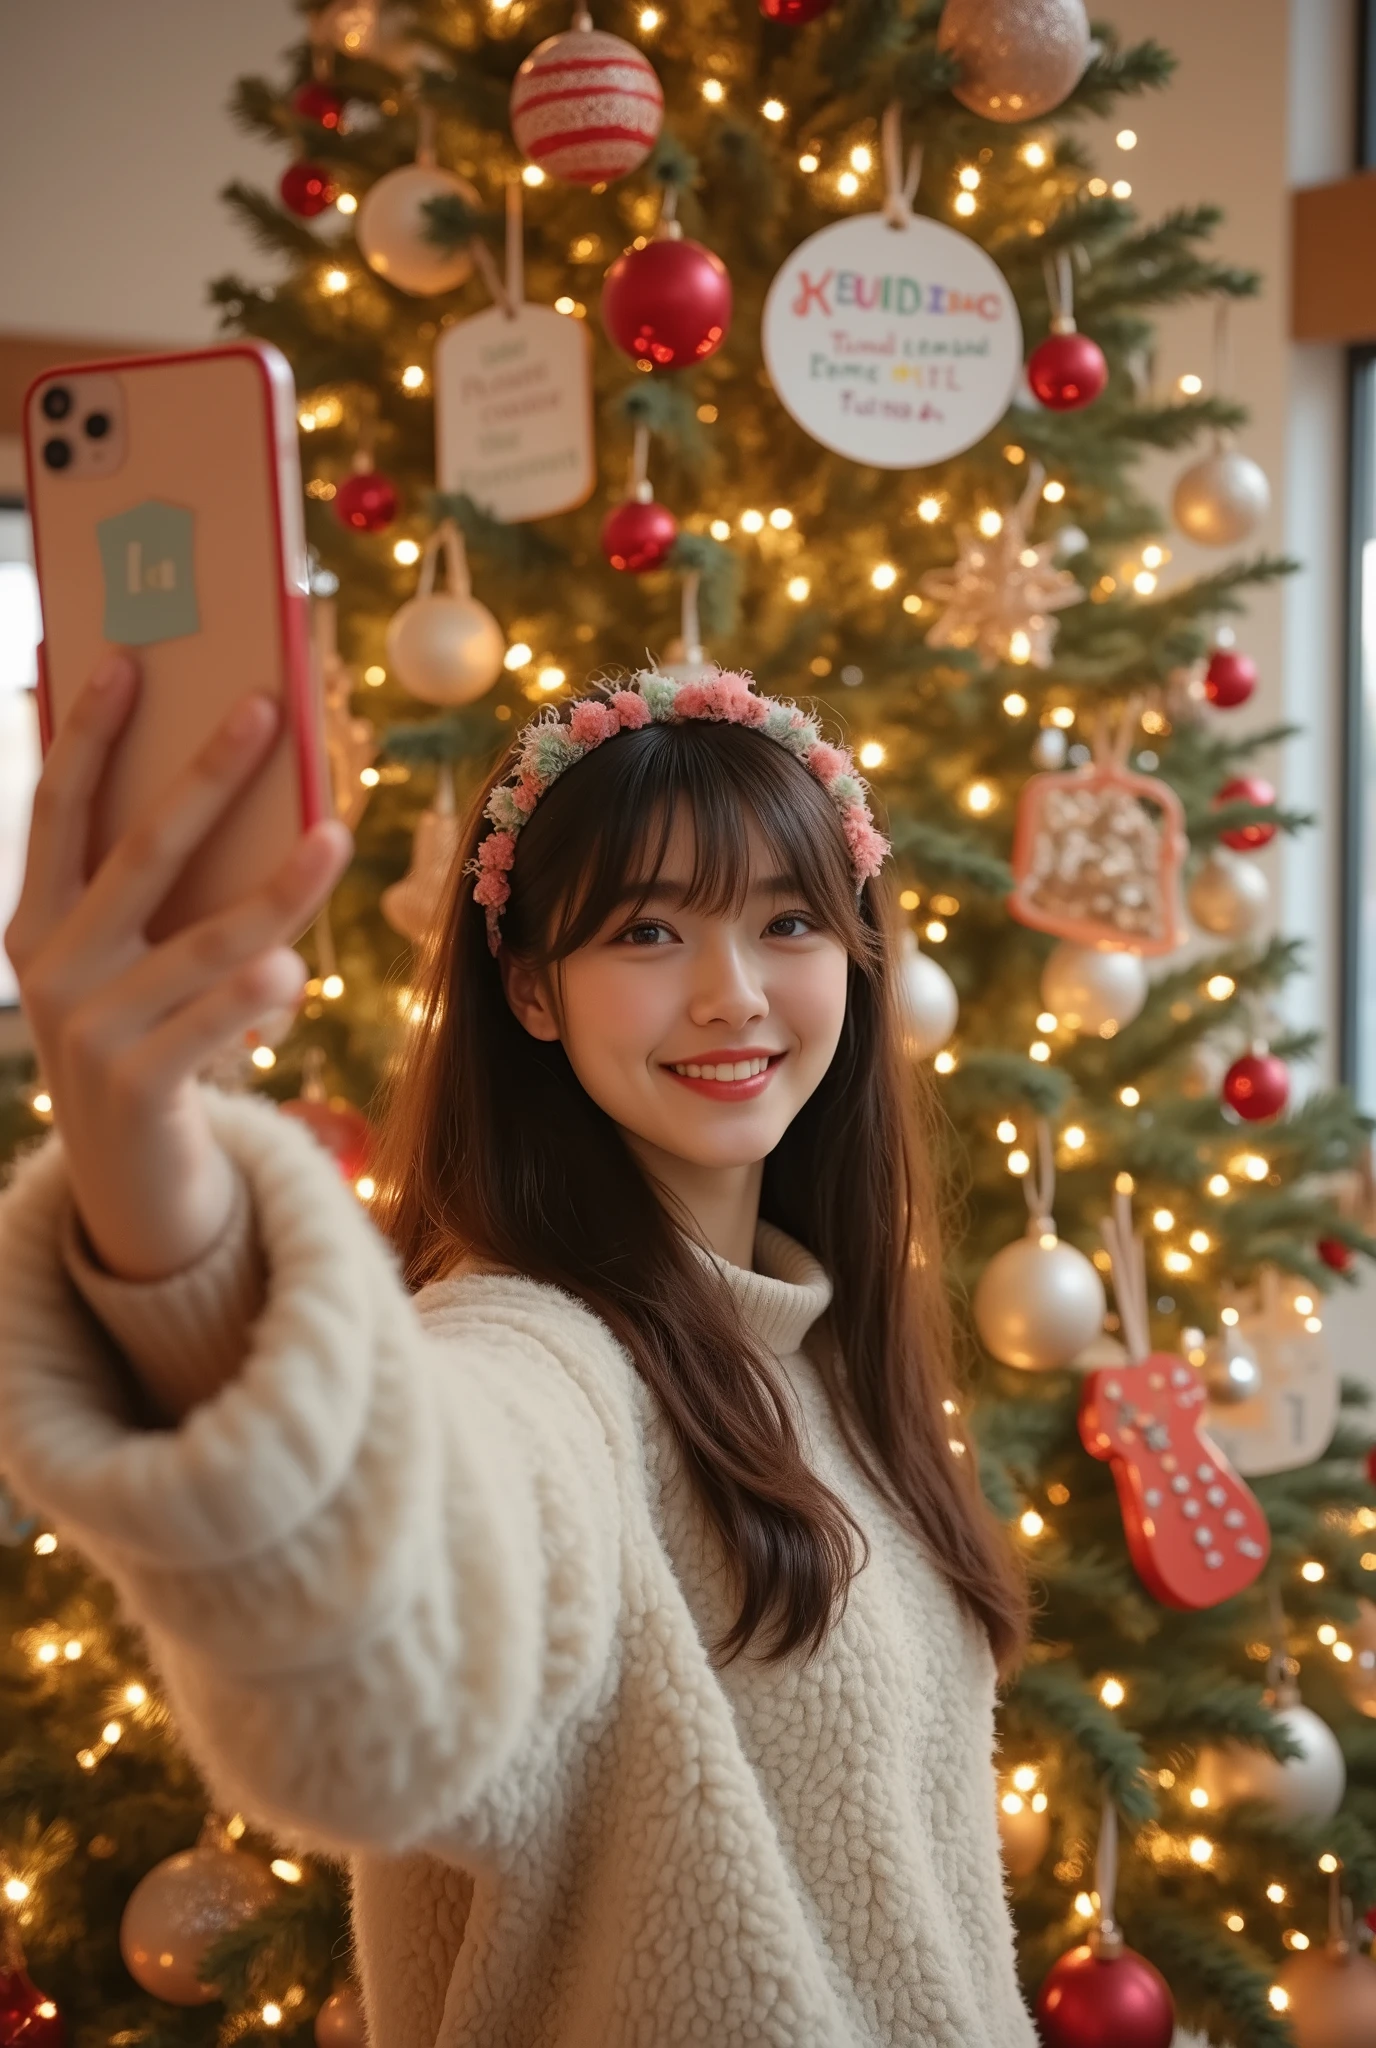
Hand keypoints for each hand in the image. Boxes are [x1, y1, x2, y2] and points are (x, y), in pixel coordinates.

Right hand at [5, 653, 352, 1281]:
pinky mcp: (135, 1084)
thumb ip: (163, 898)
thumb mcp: (134, 968)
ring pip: (205, 938)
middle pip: (141, 850)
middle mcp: (53, 969)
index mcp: (37, 925)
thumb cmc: (149, 1045)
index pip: (59, 809)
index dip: (89, 733)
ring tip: (334, 837)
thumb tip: (232, 790)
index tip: (128, 658)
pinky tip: (291, 970)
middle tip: (262, 707)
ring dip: (278, 887)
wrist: (130, 1186)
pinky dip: (258, 992)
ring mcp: (89, 1029)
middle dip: (205, 774)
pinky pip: (214, 1021)